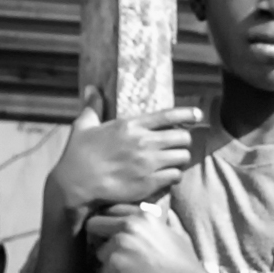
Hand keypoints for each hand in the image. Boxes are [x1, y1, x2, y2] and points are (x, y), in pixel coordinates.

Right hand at [48, 92, 203, 210]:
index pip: (168, 115)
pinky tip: (166, 177)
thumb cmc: (78, 154)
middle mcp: (143, 142)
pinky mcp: (150, 182)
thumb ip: (93, 107)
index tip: (197, 115)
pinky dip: (174, 176)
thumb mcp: (83, 125)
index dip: (187, 114)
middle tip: (176, 146)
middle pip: (183, 137)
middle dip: (183, 141)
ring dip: (180, 159)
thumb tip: (92, 88)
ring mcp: (149, 163)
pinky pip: (176, 176)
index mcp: (130, 125)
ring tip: (172, 161)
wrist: (76, 184)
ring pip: (183, 157)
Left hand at [87, 203, 206, 272]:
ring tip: (129, 268)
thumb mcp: (179, 233)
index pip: (111, 211)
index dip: (111, 222)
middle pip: (94, 224)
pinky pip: (105, 268)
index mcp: (143, 215)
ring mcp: (119, 243)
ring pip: (100, 250)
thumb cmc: (185, 261)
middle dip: (100, 236)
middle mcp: (128, 225)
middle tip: (112, 249)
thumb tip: (166, 211)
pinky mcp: (113, 263)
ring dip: (110, 259)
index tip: (113, 232)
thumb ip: (167, 220)